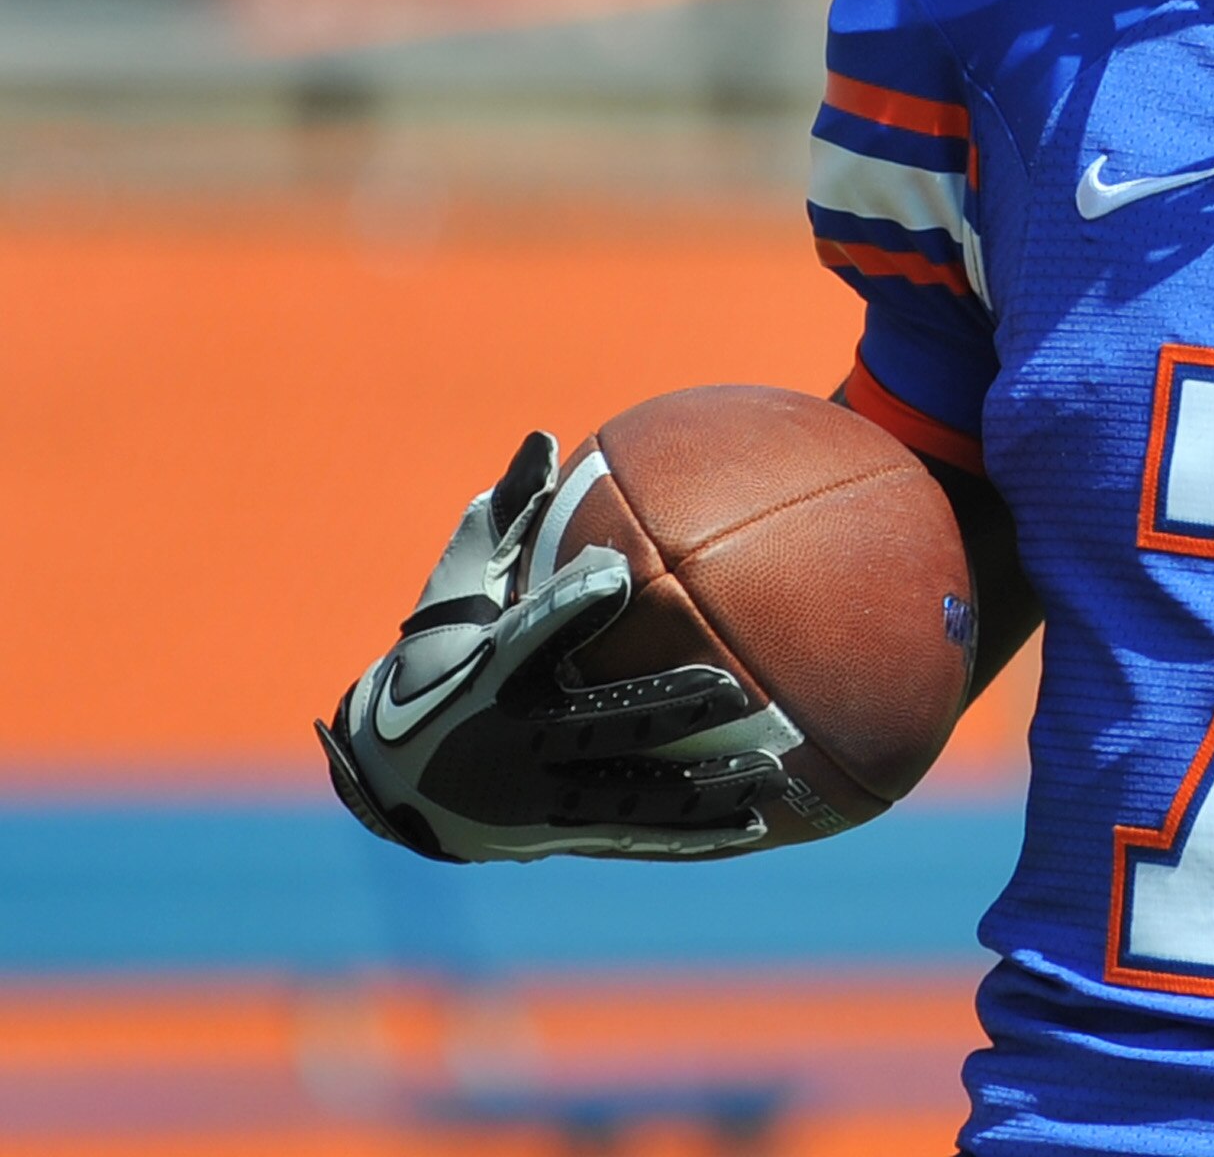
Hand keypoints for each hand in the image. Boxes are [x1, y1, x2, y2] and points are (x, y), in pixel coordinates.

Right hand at [318, 431, 790, 860]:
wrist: (383, 779)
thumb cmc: (432, 664)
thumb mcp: (453, 596)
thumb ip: (502, 521)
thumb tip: (545, 437)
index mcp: (484, 676)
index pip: (527, 636)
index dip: (568, 607)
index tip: (616, 574)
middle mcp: (510, 743)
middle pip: (597, 726)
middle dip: (665, 709)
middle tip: (733, 688)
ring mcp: (534, 800)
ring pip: (630, 793)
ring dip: (702, 785)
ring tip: (769, 772)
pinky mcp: (555, 836)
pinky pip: (636, 834)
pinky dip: (694, 833)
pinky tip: (757, 828)